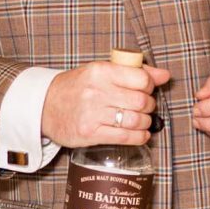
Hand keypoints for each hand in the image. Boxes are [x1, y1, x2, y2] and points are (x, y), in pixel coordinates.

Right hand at [42, 61, 169, 147]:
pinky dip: (139, 137)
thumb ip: (134, 71)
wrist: (44, 105)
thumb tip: (165, 75)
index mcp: (101, 71)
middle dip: (149, 106)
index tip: (146, 89)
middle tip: (145, 107)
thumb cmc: (77, 86)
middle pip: (141, 101)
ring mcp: (92, 114)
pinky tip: (140, 134)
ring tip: (142, 121)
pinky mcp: (90, 134)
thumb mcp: (102, 71)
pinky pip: (125, 137)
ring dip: (145, 123)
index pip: (141, 78)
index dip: (150, 86)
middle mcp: (96, 91)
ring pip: (135, 120)